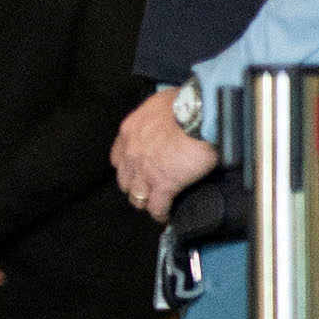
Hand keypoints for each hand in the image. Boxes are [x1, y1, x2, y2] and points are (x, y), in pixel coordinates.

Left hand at [112, 89, 219, 224]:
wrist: (199, 115)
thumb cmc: (187, 103)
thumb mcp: (162, 102)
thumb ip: (157, 116)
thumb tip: (167, 117)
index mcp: (130, 131)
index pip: (118, 157)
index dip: (127, 167)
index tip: (136, 171)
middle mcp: (132, 153)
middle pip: (125, 180)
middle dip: (135, 186)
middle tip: (147, 189)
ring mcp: (145, 171)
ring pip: (137, 196)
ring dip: (145, 201)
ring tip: (155, 205)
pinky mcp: (163, 185)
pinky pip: (156, 206)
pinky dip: (161, 213)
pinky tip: (165, 216)